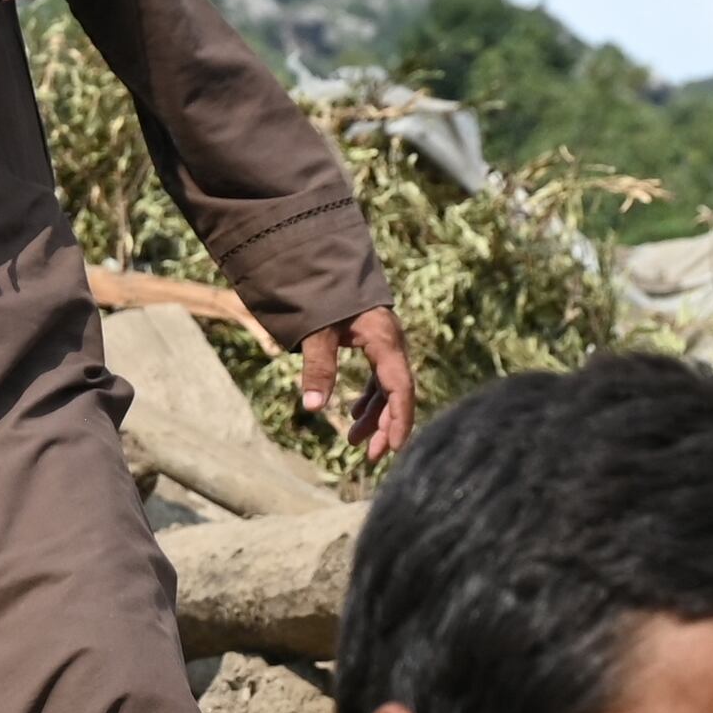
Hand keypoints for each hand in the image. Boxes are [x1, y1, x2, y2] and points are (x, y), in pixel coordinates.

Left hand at [294, 303, 415, 463]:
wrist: (318, 256)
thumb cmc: (318, 291)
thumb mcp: (315, 330)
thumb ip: (317, 367)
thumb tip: (312, 408)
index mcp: (384, 339)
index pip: (400, 387)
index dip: (399, 420)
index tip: (392, 449)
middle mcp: (390, 341)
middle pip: (397, 391)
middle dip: (386, 425)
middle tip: (370, 456)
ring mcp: (382, 341)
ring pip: (386, 386)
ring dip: (374, 415)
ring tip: (353, 441)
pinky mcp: (371, 341)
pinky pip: (377, 376)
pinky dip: (368, 397)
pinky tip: (353, 414)